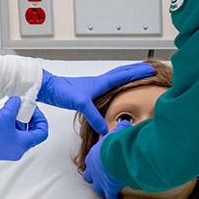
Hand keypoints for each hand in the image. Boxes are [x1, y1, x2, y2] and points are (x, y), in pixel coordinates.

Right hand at [0, 97, 47, 169]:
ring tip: (11, 109)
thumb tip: (18, 100)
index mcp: (23, 145)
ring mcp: (7, 149)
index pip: (42, 132)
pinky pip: (10, 135)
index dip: (40, 119)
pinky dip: (9, 125)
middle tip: (22, 107)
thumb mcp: (4, 115)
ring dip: (17, 121)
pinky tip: (3, 116)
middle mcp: (17, 150)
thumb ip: (15, 106)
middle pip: (31, 133)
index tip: (33, 109)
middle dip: (28, 118)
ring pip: (19, 133)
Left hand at [40, 62, 158, 132]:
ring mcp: (94, 86)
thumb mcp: (81, 104)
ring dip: (127, 75)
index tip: (150, 70)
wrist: (48, 88)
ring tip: (136, 76)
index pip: (124, 76)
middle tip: (148, 69)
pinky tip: (116, 91)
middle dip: (135, 71)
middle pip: (122, 73)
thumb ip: (94, 116)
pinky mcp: (89, 91)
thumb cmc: (63, 91)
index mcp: (101, 82)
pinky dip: (117, 85)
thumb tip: (105, 130)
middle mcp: (99, 82)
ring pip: (115, 78)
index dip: (137, 73)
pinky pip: (108, 86)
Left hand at [82, 129, 126, 198]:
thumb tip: (125, 123)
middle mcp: (94, 169)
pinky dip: (114, 197)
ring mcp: (100, 180)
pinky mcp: (109, 188)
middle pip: (89, 177)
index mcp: (93, 156)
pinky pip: (111, 196)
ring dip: (102, 188)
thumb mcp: (116, 133)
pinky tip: (118, 197)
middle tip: (100, 179)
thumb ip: (120, 129)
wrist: (117, 155)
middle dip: (94, 178)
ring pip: (97, 188)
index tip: (100, 165)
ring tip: (107, 190)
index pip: (90, 161)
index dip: (95, 164)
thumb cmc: (115, 143)